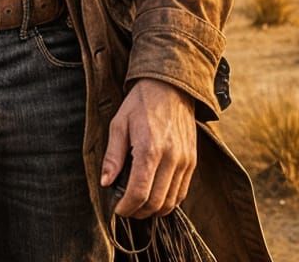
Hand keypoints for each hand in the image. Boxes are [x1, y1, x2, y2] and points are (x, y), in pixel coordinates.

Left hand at [100, 79, 196, 218]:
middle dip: (138, 212)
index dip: (126, 207)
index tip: (117, 208)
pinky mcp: (193, 161)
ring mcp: (185, 161)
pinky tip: (156, 195)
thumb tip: (105, 182)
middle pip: (156, 202)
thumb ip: (113, 156)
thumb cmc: (141, 103)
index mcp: (150, 148)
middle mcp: (171, 158)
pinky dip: (169, 201)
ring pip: (171, 202)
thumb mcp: (119, 123)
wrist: (170, 87)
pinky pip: (182, 192)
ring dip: (154, 210)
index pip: (139, 192)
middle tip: (126, 208)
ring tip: (139, 204)